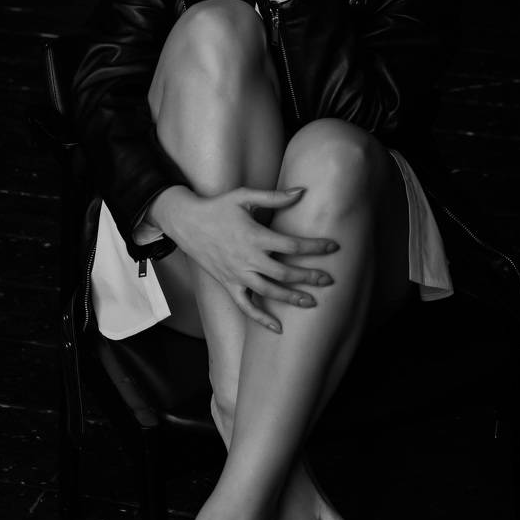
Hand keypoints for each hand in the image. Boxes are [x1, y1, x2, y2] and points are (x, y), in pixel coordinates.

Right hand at [152, 185, 337, 332]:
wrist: (186, 223)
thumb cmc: (217, 207)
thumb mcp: (244, 196)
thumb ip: (274, 197)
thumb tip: (301, 191)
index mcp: (255, 236)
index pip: (293, 245)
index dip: (315, 247)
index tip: (333, 247)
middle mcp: (248, 258)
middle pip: (285, 273)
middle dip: (310, 277)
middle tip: (329, 279)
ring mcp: (237, 274)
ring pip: (269, 292)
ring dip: (292, 299)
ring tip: (312, 302)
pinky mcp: (228, 284)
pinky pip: (246, 306)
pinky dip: (261, 318)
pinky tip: (277, 327)